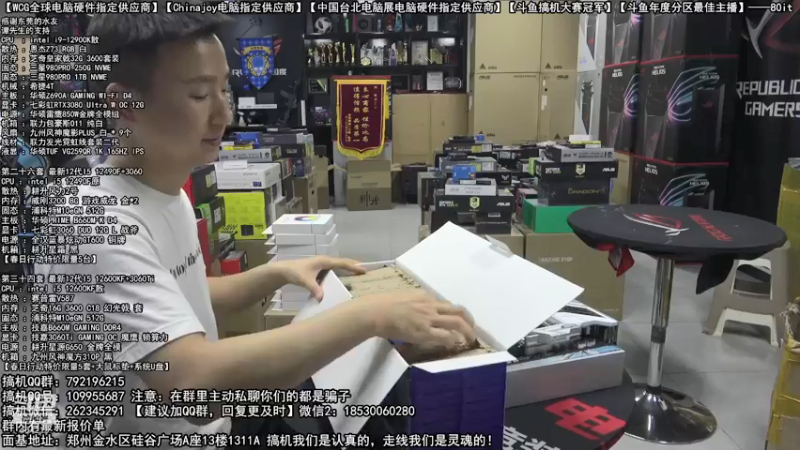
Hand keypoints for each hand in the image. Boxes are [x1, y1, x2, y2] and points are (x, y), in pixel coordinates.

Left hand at [272, 256, 365, 299]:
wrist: (283, 271)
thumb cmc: (294, 273)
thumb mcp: (305, 281)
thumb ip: (314, 288)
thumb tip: (322, 298)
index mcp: (324, 261)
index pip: (342, 263)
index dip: (353, 266)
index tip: (364, 270)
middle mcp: (325, 261)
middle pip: (342, 263)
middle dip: (354, 266)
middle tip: (366, 271)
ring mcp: (322, 265)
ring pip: (338, 266)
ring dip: (348, 269)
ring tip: (358, 274)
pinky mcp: (319, 269)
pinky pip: (333, 270)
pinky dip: (340, 273)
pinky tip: (343, 279)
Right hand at [357, 289, 474, 346]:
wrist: (375, 312)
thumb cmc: (382, 304)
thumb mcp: (402, 297)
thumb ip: (413, 301)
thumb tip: (416, 310)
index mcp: (424, 296)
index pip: (445, 304)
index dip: (453, 313)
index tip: (455, 320)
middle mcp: (430, 305)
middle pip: (458, 310)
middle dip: (469, 320)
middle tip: (472, 328)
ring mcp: (429, 318)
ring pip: (456, 322)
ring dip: (467, 331)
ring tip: (470, 338)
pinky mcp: (424, 332)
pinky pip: (445, 336)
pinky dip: (452, 340)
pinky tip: (454, 344)